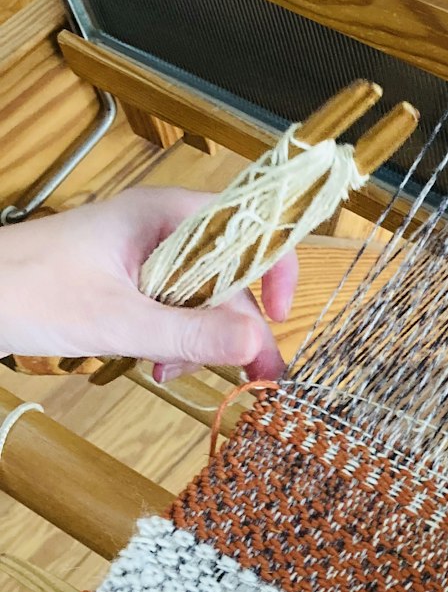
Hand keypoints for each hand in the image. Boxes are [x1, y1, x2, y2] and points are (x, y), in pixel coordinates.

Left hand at [0, 190, 297, 381]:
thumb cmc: (21, 289)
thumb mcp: (114, 319)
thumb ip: (189, 333)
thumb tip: (256, 345)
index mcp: (165, 215)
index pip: (251, 228)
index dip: (274, 271)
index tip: (277, 319)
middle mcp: (161, 229)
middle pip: (229, 273)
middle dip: (234, 326)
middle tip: (250, 376)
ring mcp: (143, 254)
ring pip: (201, 296)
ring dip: (199, 339)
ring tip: (169, 368)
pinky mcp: (126, 280)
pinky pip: (172, 308)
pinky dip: (172, 338)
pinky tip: (153, 361)